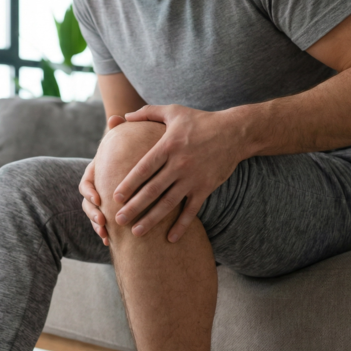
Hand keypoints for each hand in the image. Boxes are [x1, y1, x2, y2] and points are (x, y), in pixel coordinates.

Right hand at [80, 114, 127, 245]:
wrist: (134, 163)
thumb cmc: (128, 149)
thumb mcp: (123, 140)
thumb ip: (118, 130)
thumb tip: (116, 117)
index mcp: (96, 173)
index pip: (86, 183)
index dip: (90, 191)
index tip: (97, 197)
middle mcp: (96, 188)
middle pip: (87, 203)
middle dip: (92, 213)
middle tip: (102, 221)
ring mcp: (101, 201)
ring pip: (93, 216)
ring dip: (96, 226)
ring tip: (105, 234)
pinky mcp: (109, 211)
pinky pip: (103, 225)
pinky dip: (104, 233)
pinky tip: (109, 243)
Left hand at [115, 105, 245, 242]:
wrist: (235, 132)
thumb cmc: (201, 121)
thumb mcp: (174, 111)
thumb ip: (147, 113)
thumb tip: (124, 116)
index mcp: (168, 146)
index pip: (144, 168)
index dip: (129, 184)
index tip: (115, 197)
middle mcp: (179, 164)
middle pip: (152, 190)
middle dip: (134, 207)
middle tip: (118, 221)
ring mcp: (193, 178)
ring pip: (169, 203)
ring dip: (152, 220)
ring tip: (136, 232)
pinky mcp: (205, 188)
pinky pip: (191, 210)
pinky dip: (182, 225)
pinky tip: (171, 238)